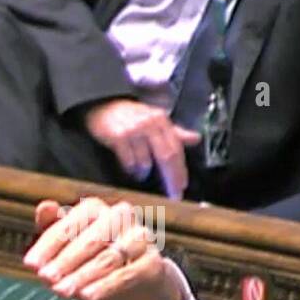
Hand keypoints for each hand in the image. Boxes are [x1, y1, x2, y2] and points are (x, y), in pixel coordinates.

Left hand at [24, 198, 186, 299]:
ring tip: (61, 292)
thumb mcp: (65, 245)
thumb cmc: (88, 258)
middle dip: (66, 261)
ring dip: (83, 275)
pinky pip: (130, 273)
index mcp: (93, 209)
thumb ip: (52, 228)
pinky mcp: (153, 262)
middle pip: (92, 238)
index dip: (48, 244)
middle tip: (45, 279)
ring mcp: (140, 238)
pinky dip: (107, 285)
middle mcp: (120, 217)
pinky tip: (88, 298)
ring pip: (110, 256)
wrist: (129, 283)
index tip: (30, 265)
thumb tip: (44, 206)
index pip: (70, 223)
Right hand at [84, 99, 201, 200]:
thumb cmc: (130, 115)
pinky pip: (128, 161)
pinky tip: (131, 170)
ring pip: (145, 161)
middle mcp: (150, 124)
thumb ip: (175, 132)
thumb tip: (196, 139)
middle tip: (173, 194)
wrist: (102, 105)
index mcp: (162, 121)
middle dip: (171, 178)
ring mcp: (133, 130)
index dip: (180, 170)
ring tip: (141, 175)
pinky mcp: (118, 137)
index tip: (182, 187)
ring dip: (144, 173)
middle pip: (166, 156)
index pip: (176, 149)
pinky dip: (130, 169)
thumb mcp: (155, 120)